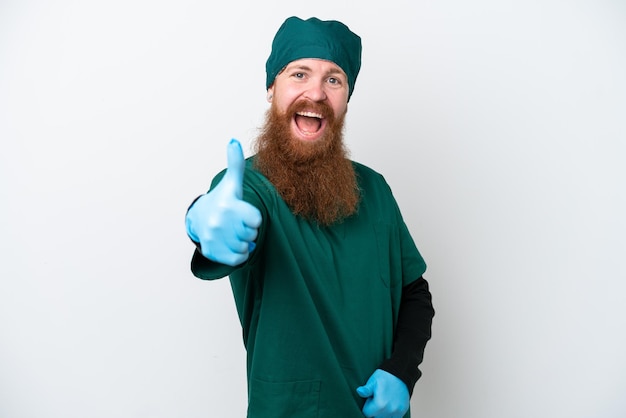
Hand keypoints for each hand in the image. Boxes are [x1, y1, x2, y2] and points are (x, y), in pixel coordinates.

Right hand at [185, 139, 261, 265]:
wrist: (199, 219)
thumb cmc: (222, 200)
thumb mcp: (231, 183)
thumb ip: (235, 164)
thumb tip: (233, 141)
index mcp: (228, 205)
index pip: (257, 220)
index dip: (254, 218)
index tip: (244, 213)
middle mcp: (219, 222)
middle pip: (252, 234)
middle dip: (248, 231)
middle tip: (238, 224)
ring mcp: (215, 238)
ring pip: (246, 247)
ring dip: (244, 243)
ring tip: (235, 233)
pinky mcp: (213, 252)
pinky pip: (238, 260)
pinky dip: (239, 255)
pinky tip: (232, 244)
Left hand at [356, 369, 409, 417]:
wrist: (400, 374)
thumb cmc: (384, 377)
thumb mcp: (373, 381)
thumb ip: (366, 389)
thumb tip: (359, 391)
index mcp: (380, 404)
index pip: (366, 414)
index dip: (367, 406)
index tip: (370, 399)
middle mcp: (389, 410)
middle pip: (375, 417)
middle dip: (374, 411)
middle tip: (376, 400)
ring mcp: (397, 412)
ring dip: (381, 414)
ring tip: (382, 403)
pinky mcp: (402, 411)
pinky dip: (389, 415)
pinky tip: (389, 406)